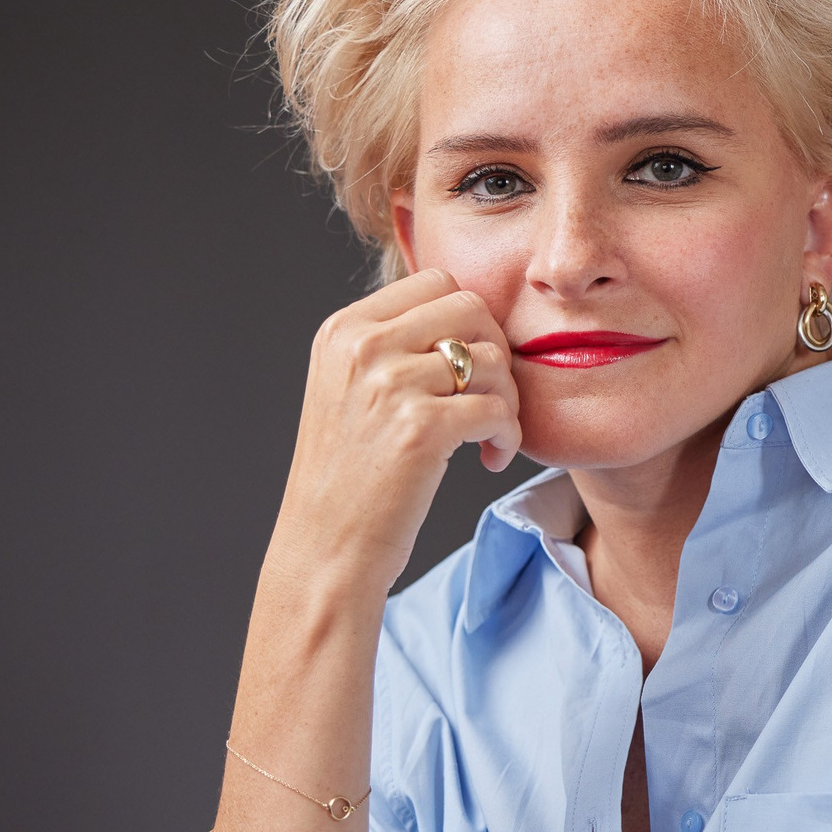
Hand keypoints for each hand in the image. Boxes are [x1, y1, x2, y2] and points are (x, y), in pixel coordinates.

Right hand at [272, 267, 521, 596]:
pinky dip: (507, 435)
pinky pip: (497, 408)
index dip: (469, 322)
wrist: (324, 549)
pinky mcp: (420, 428)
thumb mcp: (348, 391)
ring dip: (507, 399)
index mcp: (342, 330)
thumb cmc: (348, 479)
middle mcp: (361, 347)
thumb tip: (466, 309)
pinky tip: (490, 459)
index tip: (469, 368)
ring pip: (491, 358)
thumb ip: (390, 345)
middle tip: (491, 398)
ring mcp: (390, 384)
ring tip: (490, 437)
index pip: (435, 282)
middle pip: (470, 307)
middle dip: (495, 350)